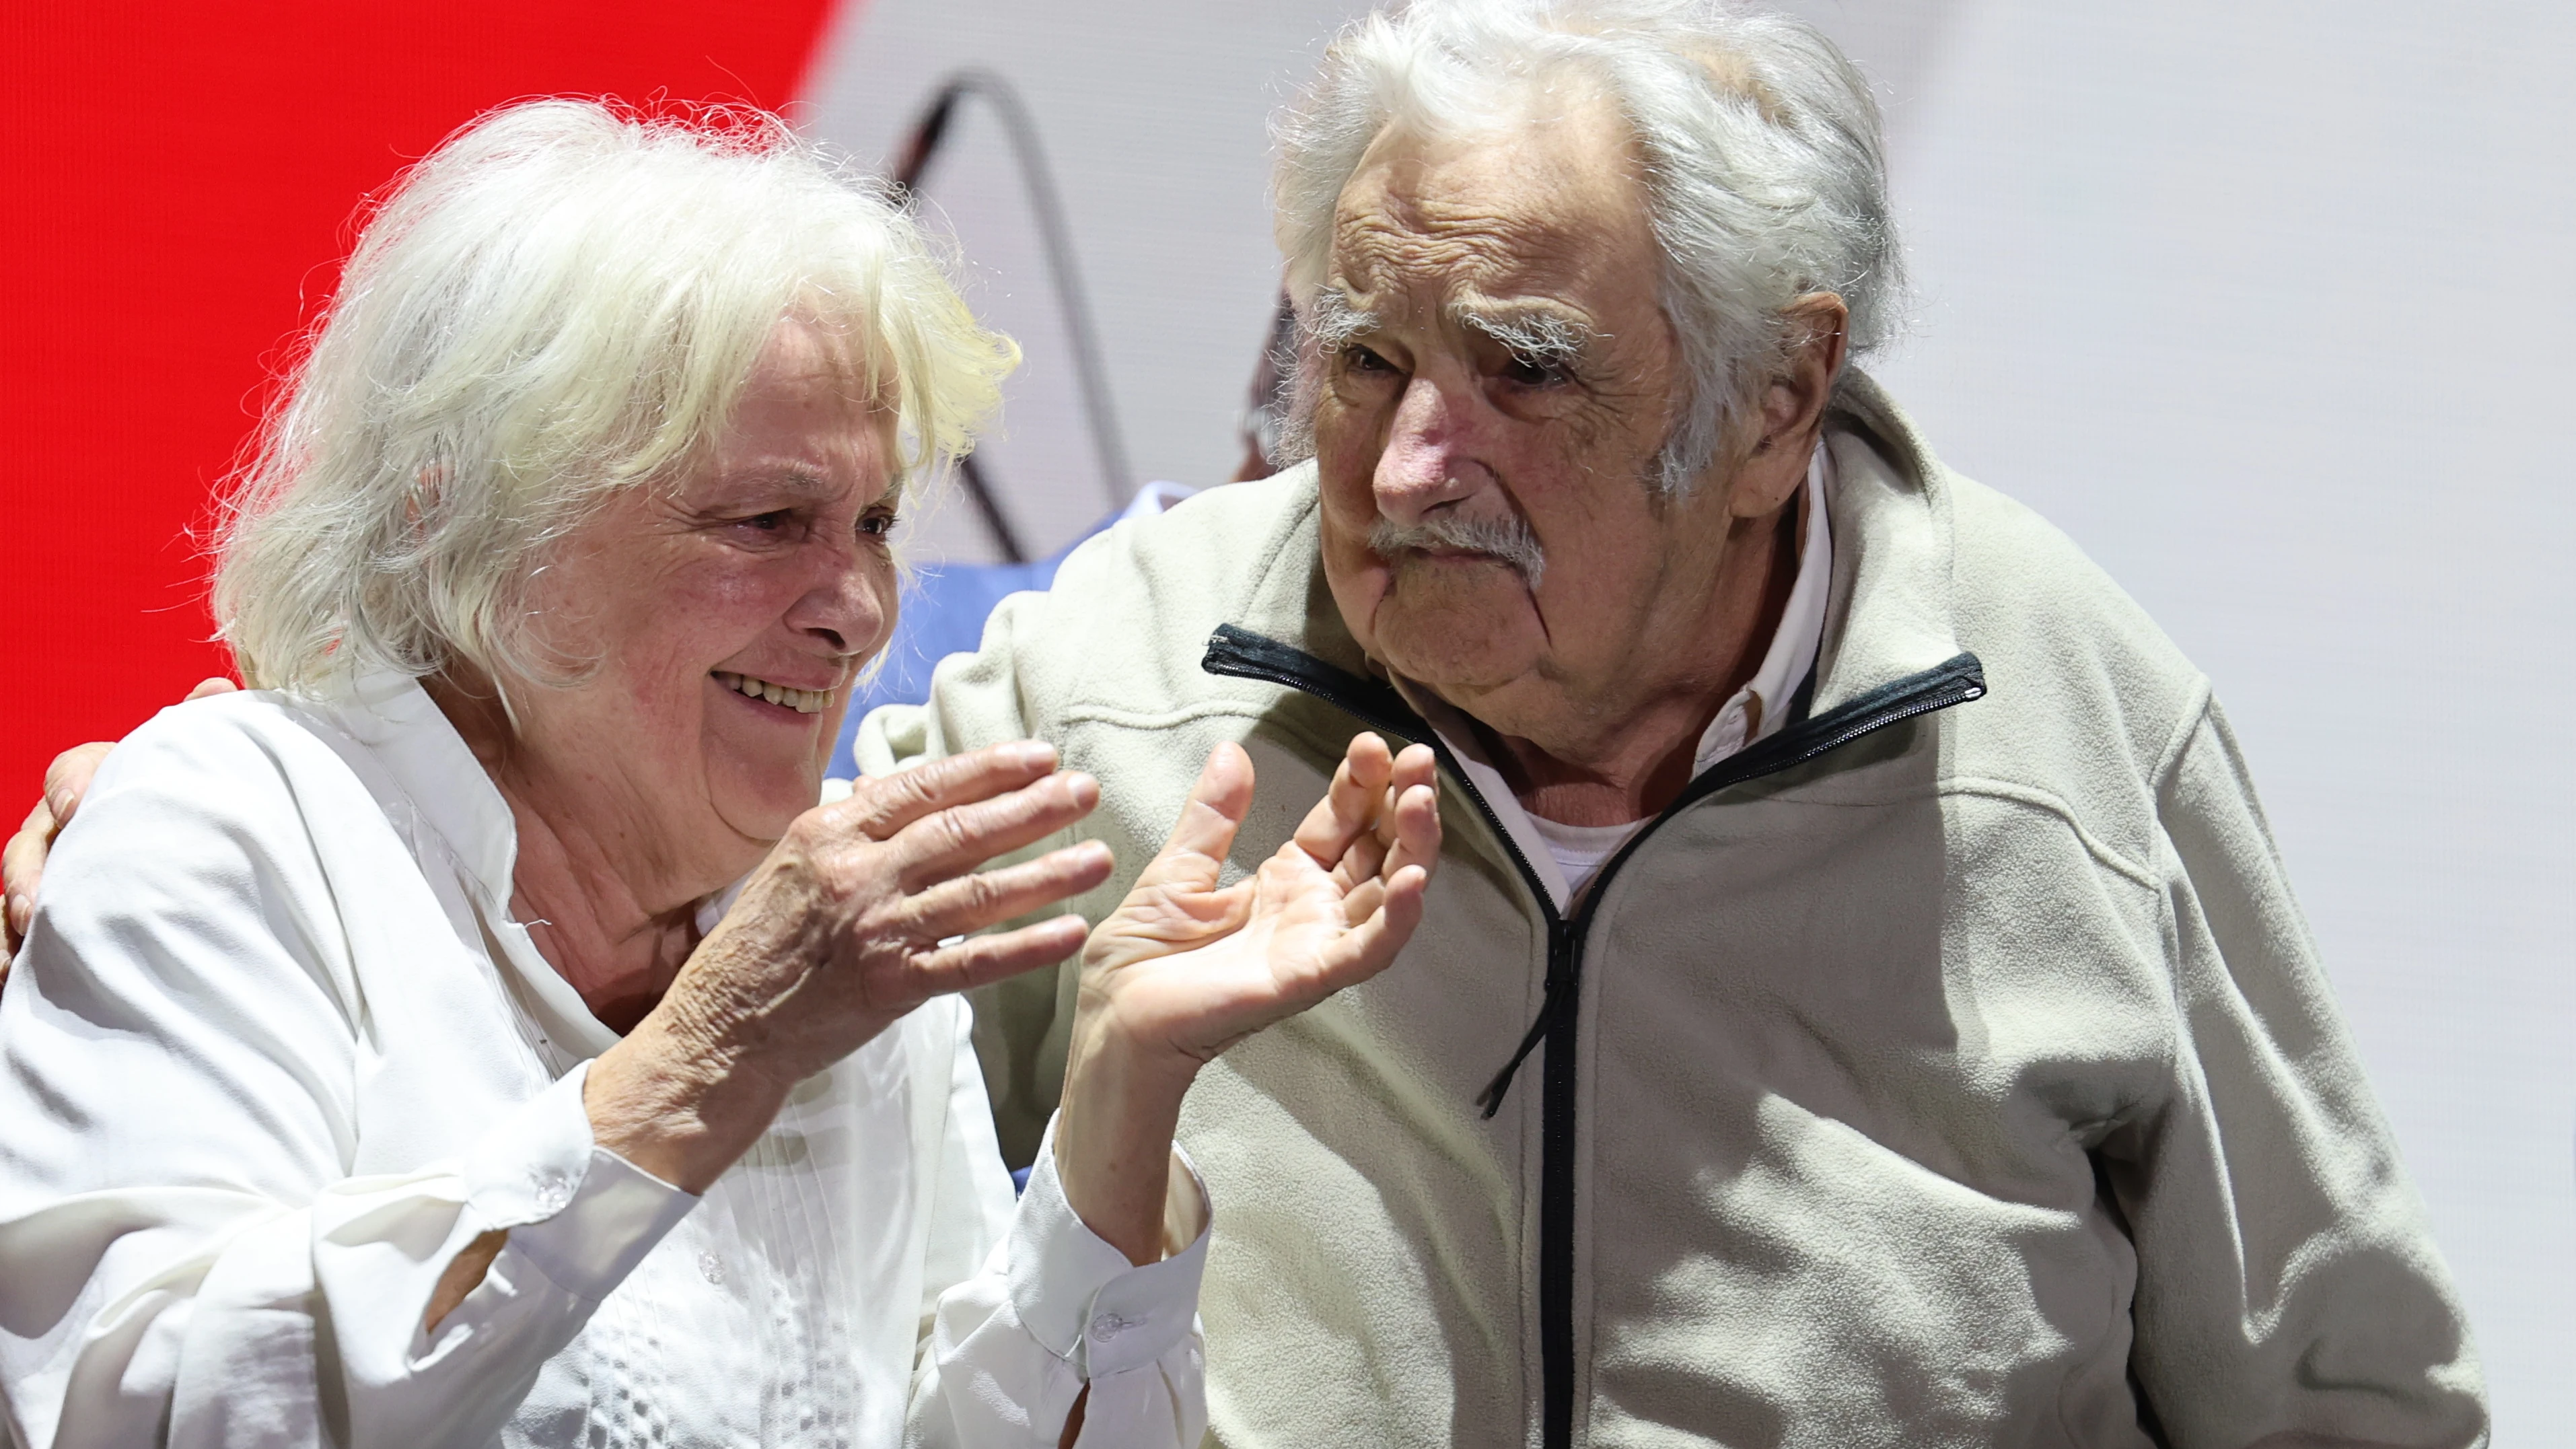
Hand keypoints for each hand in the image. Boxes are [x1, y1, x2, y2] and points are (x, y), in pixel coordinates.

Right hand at [3, 677, 233, 974]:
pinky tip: (8, 978)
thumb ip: (199, 732)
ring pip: (13, 893)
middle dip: (27, 871)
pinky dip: (7, 958)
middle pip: (27, 843)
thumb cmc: (187, 807)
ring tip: (21, 946)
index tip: (76, 807)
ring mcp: (46, 874)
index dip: (71, 786)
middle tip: (36, 902)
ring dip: (11, 918)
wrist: (190, 862)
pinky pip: (11, 938)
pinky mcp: (44, 921)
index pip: (72, 772)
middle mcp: (61, 828)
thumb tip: (218, 689)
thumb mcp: (197, 771)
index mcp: (98, 782)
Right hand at [584, 740, 1116, 1192]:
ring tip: (1098, 857)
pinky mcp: (891, 986)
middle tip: (1086, 790)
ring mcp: (875, 930)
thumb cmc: (761, 941)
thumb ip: (853, 824)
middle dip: (1031, 808)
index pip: (922, 786)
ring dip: (1045, 874)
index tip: (1039, 756)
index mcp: (831, 832)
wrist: (724, 1026)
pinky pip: (972, 963)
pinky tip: (1070, 933)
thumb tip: (898, 780)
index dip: (986, 769)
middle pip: (960, 831)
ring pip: (977, 892)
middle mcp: (856, 873)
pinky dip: (1025, 948)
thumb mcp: (794, 862)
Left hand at [1053, 733, 1439, 1261]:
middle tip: (1418, 758)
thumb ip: (1213, 816)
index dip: (1361, 783)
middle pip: (1378, 851)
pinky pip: (1367, 951)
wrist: (1113, 1022)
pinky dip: (1398, 919)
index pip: (1341, 823)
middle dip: (1403, 804)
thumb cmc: (1141, 963)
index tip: (1372, 742)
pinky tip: (1414, 879)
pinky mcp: (1306, 979)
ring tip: (1421, 801)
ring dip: (1414, 848)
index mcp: (1284, 883)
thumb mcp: (1178, 871)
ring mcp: (1315, 946)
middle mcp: (1312, 913)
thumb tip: (1233, 752)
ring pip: (1388, 895)